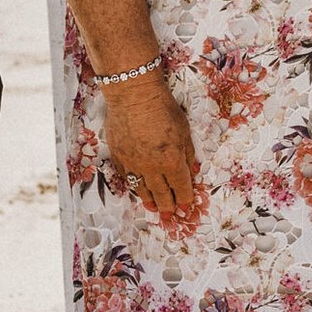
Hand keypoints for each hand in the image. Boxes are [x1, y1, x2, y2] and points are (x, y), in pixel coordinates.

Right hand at [103, 73, 200, 211]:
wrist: (133, 95)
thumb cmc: (162, 108)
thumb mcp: (184, 130)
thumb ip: (188, 153)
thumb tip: (192, 171)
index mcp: (172, 161)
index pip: (181, 188)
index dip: (186, 198)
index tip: (187, 205)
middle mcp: (152, 168)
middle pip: (161, 195)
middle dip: (168, 206)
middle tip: (170, 215)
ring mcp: (133, 165)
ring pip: (142, 190)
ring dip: (150, 201)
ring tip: (154, 208)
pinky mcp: (119, 158)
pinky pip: (127, 178)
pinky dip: (134, 186)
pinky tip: (138, 190)